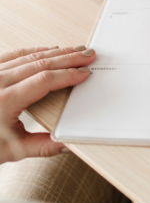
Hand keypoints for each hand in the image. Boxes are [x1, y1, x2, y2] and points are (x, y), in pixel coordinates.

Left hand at [0, 45, 94, 162]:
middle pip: (41, 63)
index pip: (44, 80)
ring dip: (56, 52)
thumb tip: (67, 143)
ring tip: (75, 50)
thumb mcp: (7, 152)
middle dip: (68, 58)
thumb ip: (41, 147)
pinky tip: (48, 49)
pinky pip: (14, 55)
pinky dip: (34, 51)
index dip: (68, 75)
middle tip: (88, 55)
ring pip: (29, 56)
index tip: (85, 73)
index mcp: (4, 101)